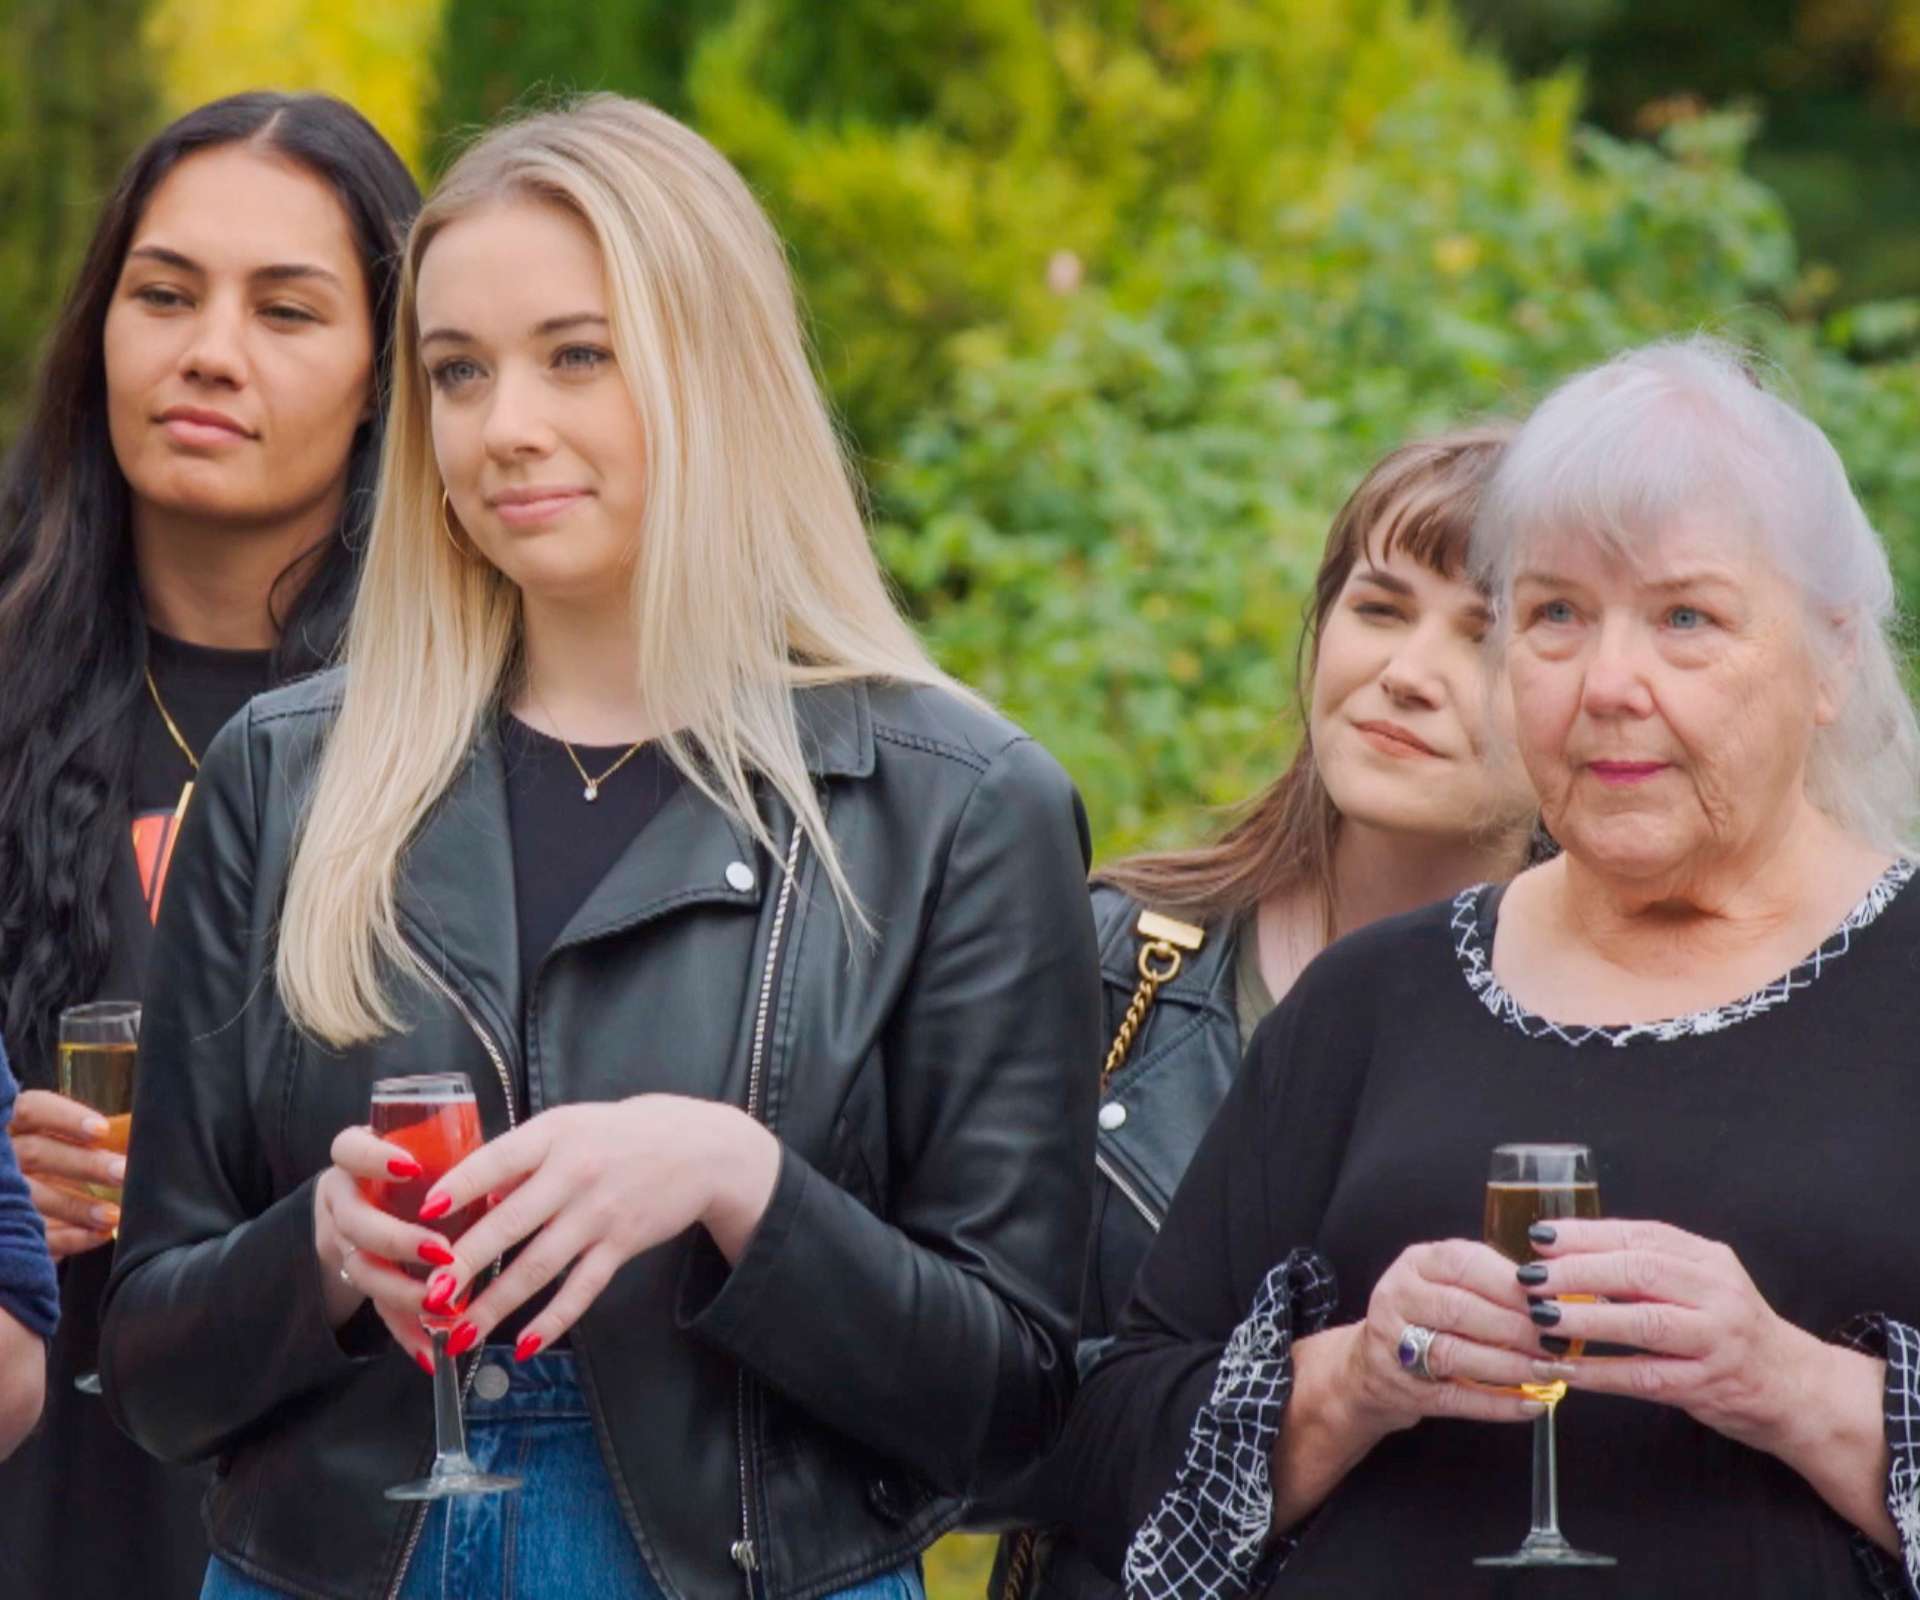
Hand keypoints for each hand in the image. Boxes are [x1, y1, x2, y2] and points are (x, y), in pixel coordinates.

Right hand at [12, 1089, 123, 1257]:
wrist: (17, 1204)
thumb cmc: (47, 1164)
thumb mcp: (57, 1143)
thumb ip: (87, 1137)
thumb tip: (136, 1133)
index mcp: (11, 1126)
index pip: (31, 1109)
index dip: (65, 1117)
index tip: (102, 1130)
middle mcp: (0, 1156)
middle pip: (36, 1152)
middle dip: (84, 1164)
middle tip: (123, 1172)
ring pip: (32, 1197)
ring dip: (77, 1207)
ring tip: (114, 1215)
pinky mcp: (4, 1229)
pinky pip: (34, 1234)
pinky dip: (68, 1238)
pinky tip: (99, 1235)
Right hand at [314, 1126, 463, 1370]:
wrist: (377, 1197)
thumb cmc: (425, 1166)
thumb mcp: (436, 1154)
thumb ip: (458, 1163)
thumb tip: (509, 1181)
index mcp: (358, 1159)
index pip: (349, 1149)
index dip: (374, 1158)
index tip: (411, 1167)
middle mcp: (344, 1199)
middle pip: (355, 1222)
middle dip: (398, 1239)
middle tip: (441, 1251)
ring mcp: (345, 1242)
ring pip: (361, 1270)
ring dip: (401, 1290)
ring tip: (439, 1305)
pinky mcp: (362, 1280)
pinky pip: (376, 1308)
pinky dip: (405, 1331)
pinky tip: (429, 1353)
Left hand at [412, 1095, 779, 1360]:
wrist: (699, 1147)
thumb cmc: (619, 1134)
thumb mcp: (569, 1125)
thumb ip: (521, 1158)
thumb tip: (466, 1197)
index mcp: (553, 1135)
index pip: (497, 1161)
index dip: (458, 1186)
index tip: (421, 1214)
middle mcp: (574, 1174)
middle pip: (510, 1223)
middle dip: (464, 1263)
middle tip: (427, 1296)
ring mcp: (599, 1213)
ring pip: (539, 1266)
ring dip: (496, 1304)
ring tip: (458, 1334)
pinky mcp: (622, 1244)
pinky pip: (582, 1289)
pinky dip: (554, 1320)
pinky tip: (525, 1345)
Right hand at [1338, 1237, 1551, 1438]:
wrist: (1371, 1366)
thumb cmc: (1426, 1317)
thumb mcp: (1445, 1283)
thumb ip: (1490, 1283)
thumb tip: (1555, 1298)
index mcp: (1415, 1264)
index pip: (1462, 1263)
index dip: (1509, 1283)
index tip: (1548, 1300)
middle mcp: (1398, 1298)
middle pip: (1459, 1309)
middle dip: (1515, 1327)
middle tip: (1557, 1340)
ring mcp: (1395, 1346)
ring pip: (1455, 1354)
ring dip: (1509, 1365)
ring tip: (1549, 1370)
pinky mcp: (1405, 1390)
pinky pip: (1456, 1398)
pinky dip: (1497, 1404)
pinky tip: (1530, 1404)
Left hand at [1522, 1218, 1815, 1450]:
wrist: (1796, 1388)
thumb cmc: (1731, 1329)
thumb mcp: (1700, 1284)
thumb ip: (1649, 1267)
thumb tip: (1568, 1253)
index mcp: (1707, 1259)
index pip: (1639, 1236)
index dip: (1586, 1234)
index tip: (1540, 1236)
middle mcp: (1716, 1293)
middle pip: (1639, 1272)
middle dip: (1578, 1271)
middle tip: (1531, 1276)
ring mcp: (1716, 1341)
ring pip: (1643, 1323)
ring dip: (1585, 1318)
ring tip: (1540, 1316)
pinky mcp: (1708, 1385)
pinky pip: (1645, 1377)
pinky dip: (1600, 1372)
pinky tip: (1564, 1367)